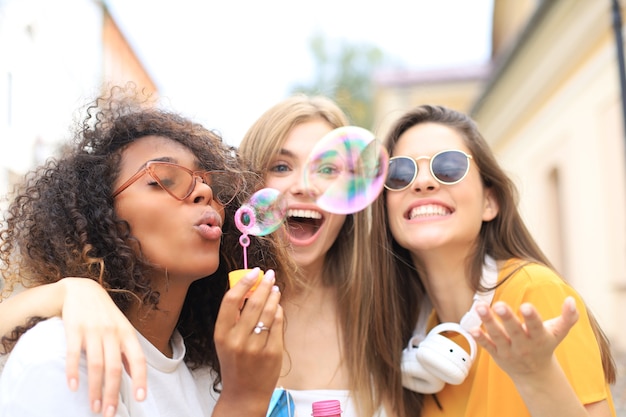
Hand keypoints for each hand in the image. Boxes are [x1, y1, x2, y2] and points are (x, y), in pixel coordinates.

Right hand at [60, 278, 146, 415]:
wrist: (82, 289)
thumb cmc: (105, 314)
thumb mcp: (122, 329)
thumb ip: (126, 351)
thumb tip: (134, 375)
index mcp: (127, 334)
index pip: (138, 359)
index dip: (140, 379)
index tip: (140, 398)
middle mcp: (113, 333)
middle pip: (115, 368)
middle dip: (113, 393)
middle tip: (109, 413)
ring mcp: (94, 330)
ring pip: (96, 365)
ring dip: (95, 389)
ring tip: (94, 407)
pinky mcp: (74, 329)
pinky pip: (74, 354)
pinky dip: (73, 372)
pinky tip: (74, 387)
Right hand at [213, 268, 282, 415]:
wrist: (244, 393)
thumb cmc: (234, 361)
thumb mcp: (225, 340)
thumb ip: (234, 317)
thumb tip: (249, 287)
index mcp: (222, 334)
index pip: (231, 300)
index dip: (244, 282)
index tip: (253, 272)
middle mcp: (238, 340)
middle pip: (253, 303)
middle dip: (263, 284)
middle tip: (269, 274)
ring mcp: (256, 347)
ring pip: (269, 311)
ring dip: (273, 295)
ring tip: (275, 288)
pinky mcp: (273, 352)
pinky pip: (278, 324)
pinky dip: (278, 311)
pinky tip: (277, 306)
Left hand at [469, 296, 578, 378]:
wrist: (534, 374)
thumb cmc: (545, 345)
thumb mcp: (559, 332)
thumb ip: (568, 317)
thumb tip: (571, 299)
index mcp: (540, 338)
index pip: (536, 327)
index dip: (531, 317)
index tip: (526, 306)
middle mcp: (524, 345)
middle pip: (515, 331)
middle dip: (507, 318)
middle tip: (499, 305)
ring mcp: (509, 351)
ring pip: (498, 336)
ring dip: (489, 322)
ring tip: (480, 307)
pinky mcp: (497, 354)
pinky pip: (487, 346)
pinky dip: (480, 338)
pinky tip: (472, 328)